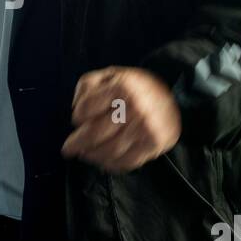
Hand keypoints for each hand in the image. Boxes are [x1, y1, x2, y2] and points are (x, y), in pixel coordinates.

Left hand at [61, 66, 181, 172]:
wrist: (173, 95)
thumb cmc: (135, 85)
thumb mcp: (110, 74)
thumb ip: (88, 86)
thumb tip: (75, 109)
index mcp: (122, 87)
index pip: (86, 110)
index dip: (77, 117)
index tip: (77, 120)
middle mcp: (136, 108)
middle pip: (95, 134)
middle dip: (77, 144)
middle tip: (68, 150)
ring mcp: (147, 128)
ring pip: (110, 151)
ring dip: (93, 156)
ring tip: (85, 155)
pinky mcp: (155, 144)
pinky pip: (128, 162)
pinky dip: (112, 165)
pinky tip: (103, 162)